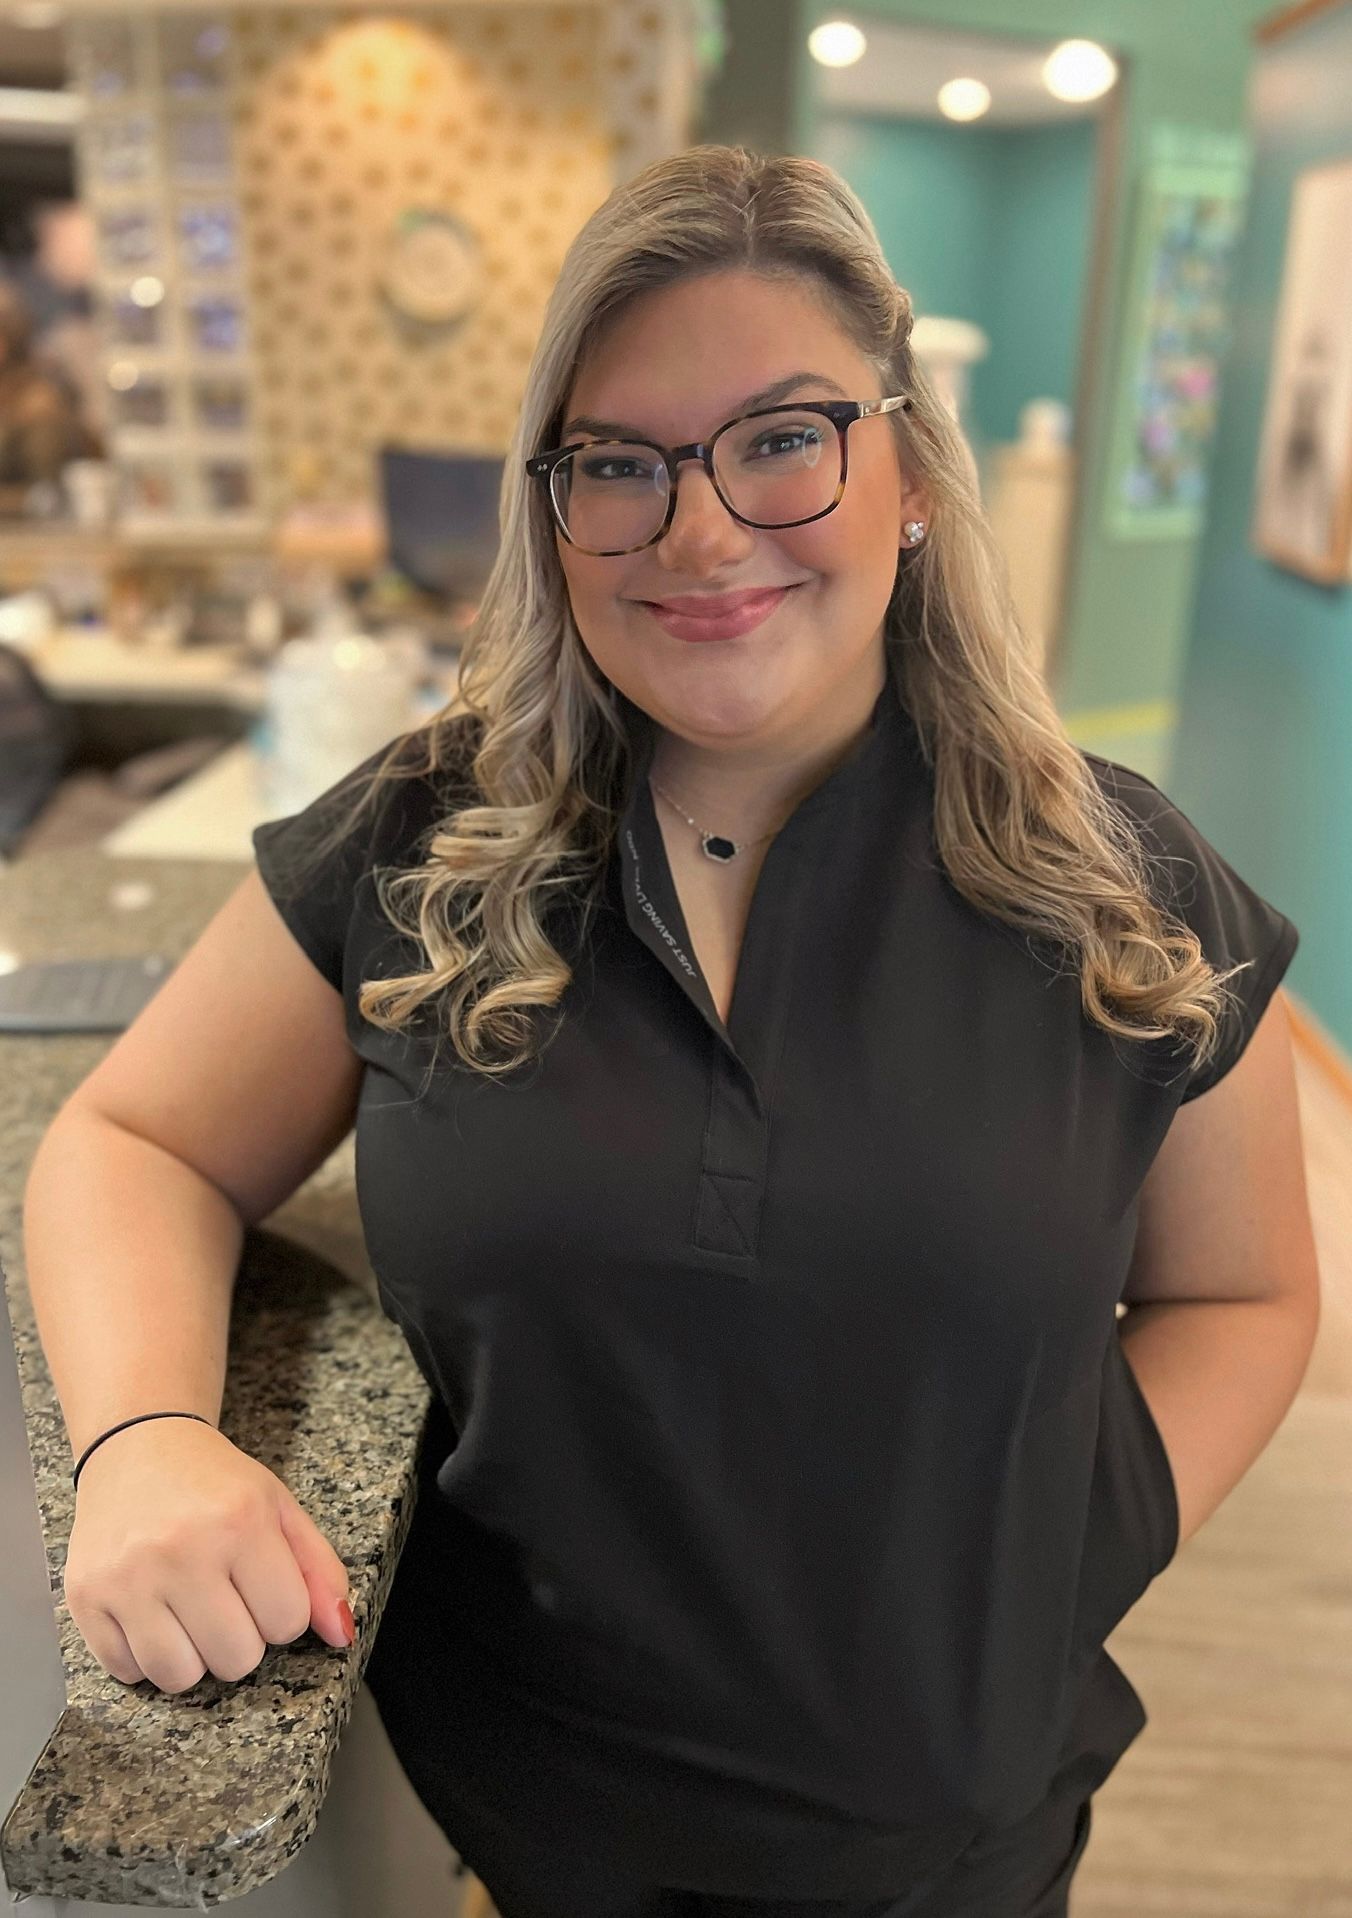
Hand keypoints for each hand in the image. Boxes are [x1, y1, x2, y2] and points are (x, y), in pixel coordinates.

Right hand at [63, 1418, 354, 1692]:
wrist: (137, 1447)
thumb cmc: (214, 1483)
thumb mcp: (280, 1508)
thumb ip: (321, 1571)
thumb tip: (341, 1634)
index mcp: (240, 1521)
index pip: (288, 1621)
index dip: (282, 1610)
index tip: (263, 1585)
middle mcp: (180, 1550)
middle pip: (237, 1659)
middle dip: (242, 1638)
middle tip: (227, 1598)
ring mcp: (127, 1577)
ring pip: (180, 1677)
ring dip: (194, 1656)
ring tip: (190, 1611)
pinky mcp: (86, 1597)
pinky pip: (127, 1672)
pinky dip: (145, 1657)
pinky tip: (152, 1613)